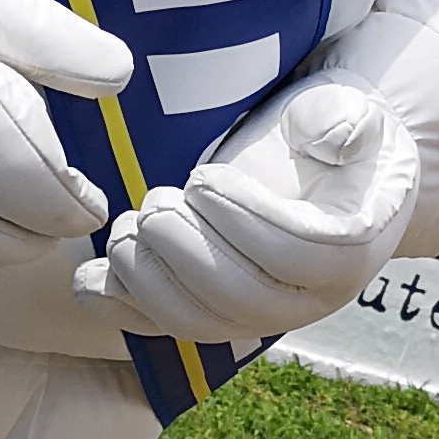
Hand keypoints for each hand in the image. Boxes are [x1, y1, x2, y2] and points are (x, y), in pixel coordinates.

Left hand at [73, 78, 417, 338]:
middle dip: (187, 254)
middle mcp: (305, 298)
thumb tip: (341, 136)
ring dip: (150, 283)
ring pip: (199, 323)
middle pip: (242, 300)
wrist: (320, 166)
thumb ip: (344, 120)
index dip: (245, 222)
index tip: (202, 180)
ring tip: (126, 229)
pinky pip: (164, 328)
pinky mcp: (212, 313)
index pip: (297, 254)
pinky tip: (88, 282)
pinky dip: (123, 310)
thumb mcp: (350, 110)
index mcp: (348, 250)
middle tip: (154, 204)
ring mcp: (255, 314)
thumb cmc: (331, 131)